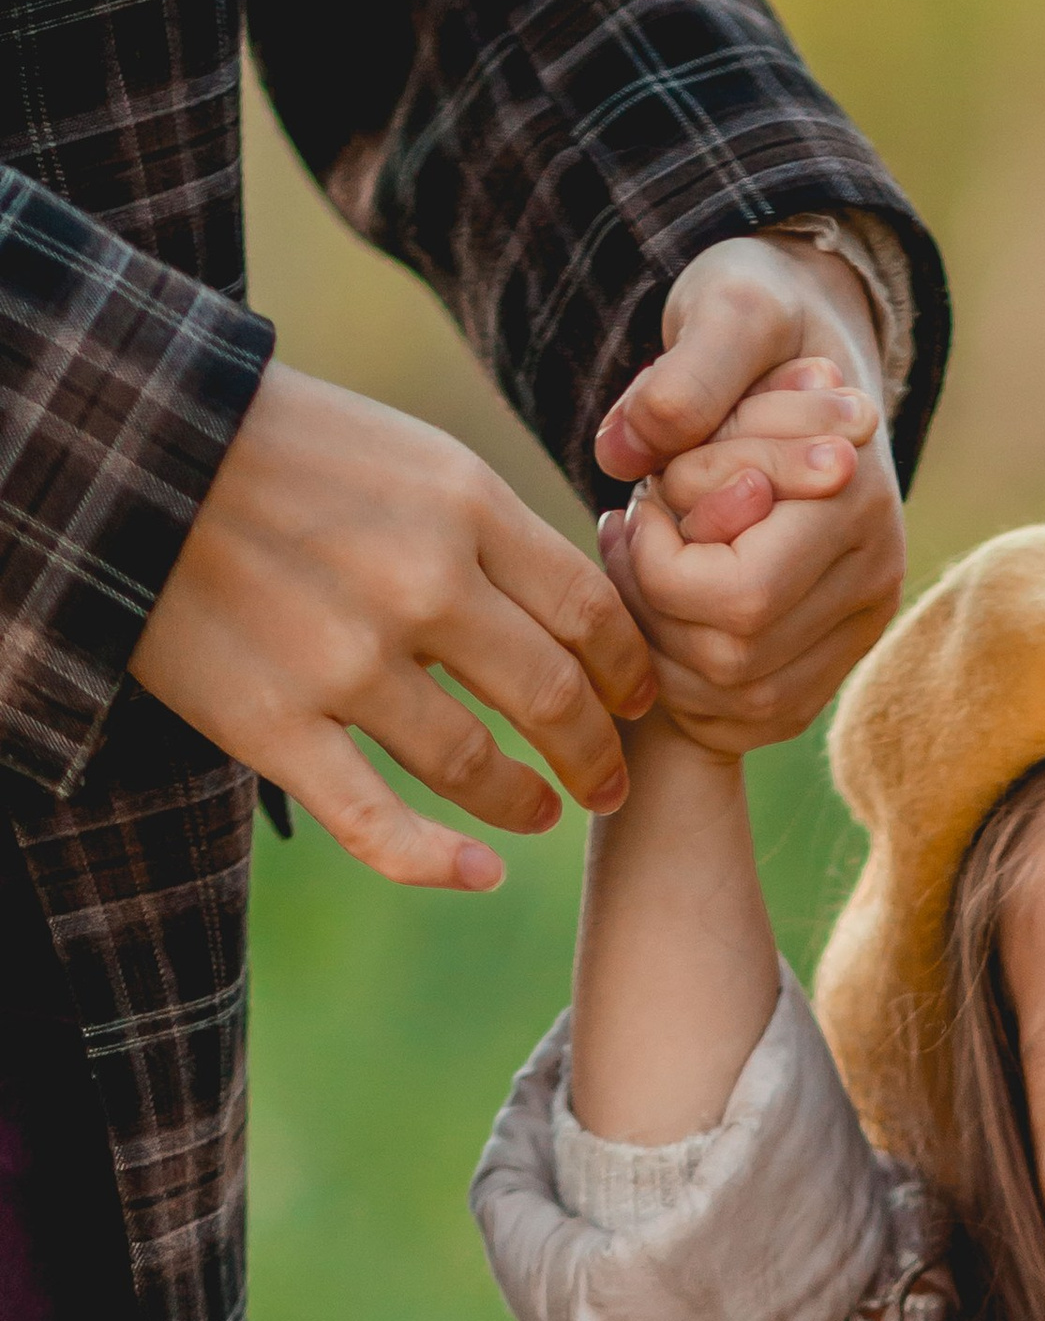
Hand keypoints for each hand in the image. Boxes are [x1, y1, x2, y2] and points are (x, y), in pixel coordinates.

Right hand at [129, 361, 651, 890]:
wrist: (130, 446)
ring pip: (478, 768)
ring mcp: (346, 662)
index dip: (630, 672)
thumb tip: (568, 609)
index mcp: (464, 505)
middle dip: (599, 753)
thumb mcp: (405, 453)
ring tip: (542, 810)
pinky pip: (378, 824)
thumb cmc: (277, 445)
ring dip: (527, 801)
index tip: (637, 702)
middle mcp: (421, 585)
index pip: (590, 613)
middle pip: (554, 698)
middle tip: (612, 781)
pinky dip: (438, 864)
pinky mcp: (274, 725)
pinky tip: (481, 875)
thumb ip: (484, 529)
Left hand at [595, 231, 906, 751]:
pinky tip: (670, 588)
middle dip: (656, 589)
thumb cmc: (755, 330)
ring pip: (728, 688)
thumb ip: (685, 375)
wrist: (793, 354)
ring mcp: (856, 628)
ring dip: (660, 621)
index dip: (664, 542)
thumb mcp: (726, 308)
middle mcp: (875, 577)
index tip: (661, 472)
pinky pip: (739, 710)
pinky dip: (679, 660)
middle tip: (643, 515)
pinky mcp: (827, 660)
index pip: (738, 590)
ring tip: (654, 543)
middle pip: (731, 650)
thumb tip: (626, 455)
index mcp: (861, 501)